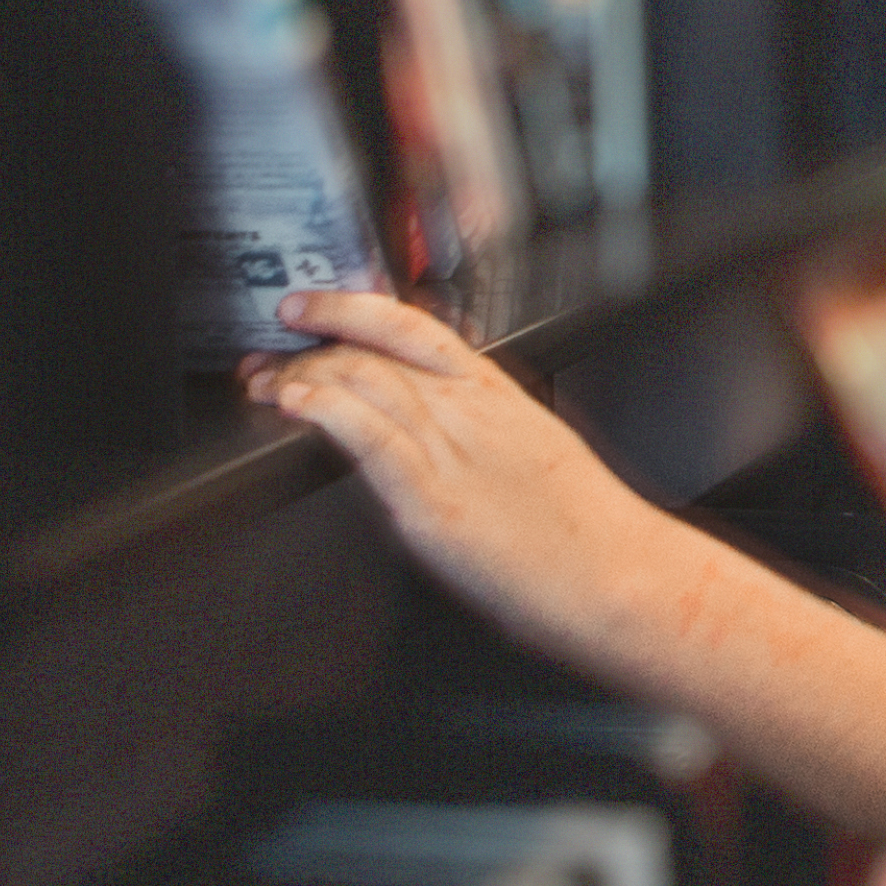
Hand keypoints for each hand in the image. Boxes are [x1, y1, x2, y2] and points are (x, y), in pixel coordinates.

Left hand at [244, 291, 682, 664]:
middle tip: (266, 360)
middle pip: (374, 353)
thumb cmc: (588, 535)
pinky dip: (324, 408)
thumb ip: (485, 438)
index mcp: (498, 397)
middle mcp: (471, 412)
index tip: (309, 308)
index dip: (350, 308)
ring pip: (364, 383)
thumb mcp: (538, 457)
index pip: (413, 327)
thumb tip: (438, 440)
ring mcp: (451, 451)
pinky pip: (369, 435)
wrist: (621, 577)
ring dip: (302, 375)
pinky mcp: (433, 498)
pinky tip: (296, 402)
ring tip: (264, 382)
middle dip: (308, 349)